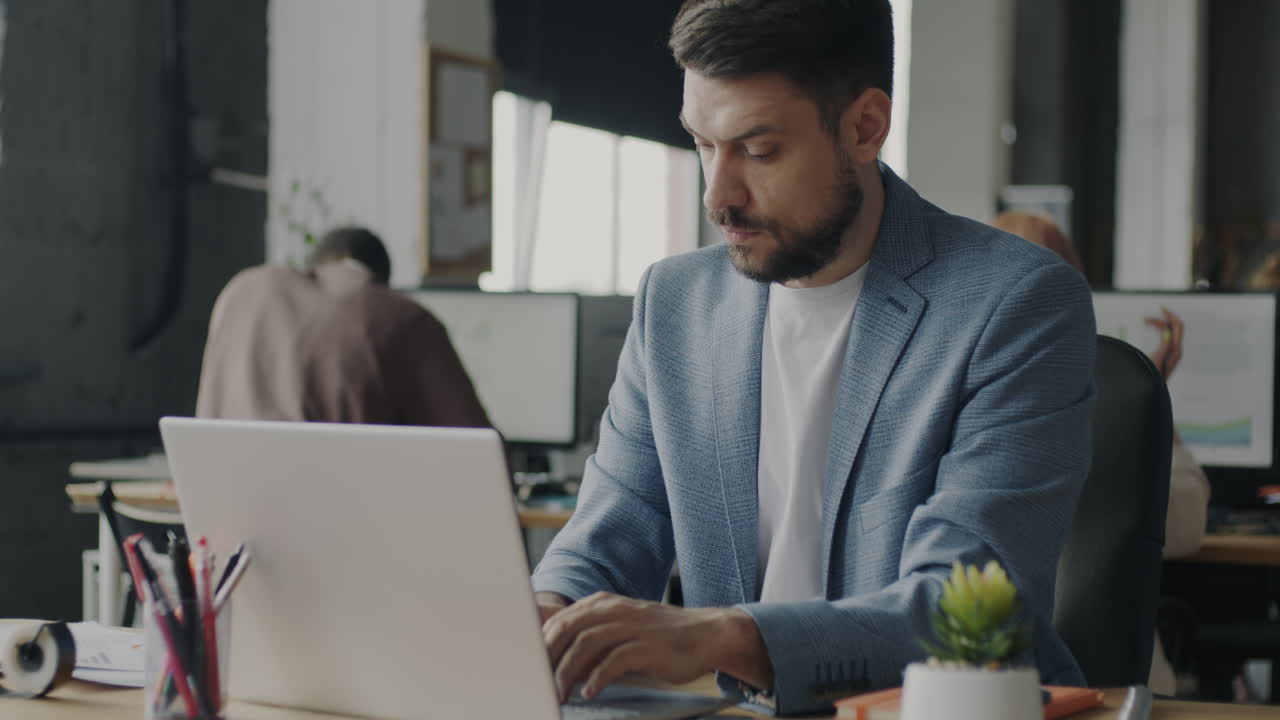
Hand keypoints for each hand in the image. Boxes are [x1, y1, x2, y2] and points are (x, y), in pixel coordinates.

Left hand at [541, 591, 771, 701]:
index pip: (559, 620)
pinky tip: (590, 692)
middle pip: (567, 629)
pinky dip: (597, 677)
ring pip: (586, 644)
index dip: (540, 645)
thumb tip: (554, 657)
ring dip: (567, 672)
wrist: (706, 633)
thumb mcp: (620, 628)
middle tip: (539, 685)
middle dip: (548, 660)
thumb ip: (590, 637)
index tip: (529, 668)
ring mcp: (632, 625)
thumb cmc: (659, 637)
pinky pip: (614, 660)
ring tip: (560, 694)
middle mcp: (614, 609)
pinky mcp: (648, 645)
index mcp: (602, 603)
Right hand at [1144, 307, 1183, 378]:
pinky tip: (1150, 328)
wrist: (1151, 390)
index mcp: (1175, 350)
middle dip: (1166, 317)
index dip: (1167, 317)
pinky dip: (1160, 329)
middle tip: (1154, 311)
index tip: (1155, 312)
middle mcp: (1176, 349)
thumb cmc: (1152, 377)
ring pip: (1171, 331)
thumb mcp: (1157, 361)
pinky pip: (1167, 337)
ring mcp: (1173, 352)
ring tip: (1146, 320)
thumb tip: (1167, 332)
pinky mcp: (1168, 354)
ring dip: (1161, 323)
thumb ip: (1164, 347)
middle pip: (1176, 327)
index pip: (1176, 326)